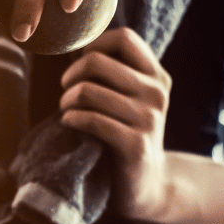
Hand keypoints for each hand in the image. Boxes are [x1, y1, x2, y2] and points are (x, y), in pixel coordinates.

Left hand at [56, 29, 174, 223]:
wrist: (147, 185)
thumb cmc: (126, 135)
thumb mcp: (129, 99)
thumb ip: (113, 73)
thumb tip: (77, 46)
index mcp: (157, 76)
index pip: (123, 38)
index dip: (93, 45)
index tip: (80, 66)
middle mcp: (156, 93)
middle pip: (97, 62)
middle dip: (70, 76)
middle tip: (66, 92)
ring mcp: (148, 119)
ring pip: (88, 91)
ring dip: (67, 101)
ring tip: (67, 111)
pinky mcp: (134, 145)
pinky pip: (91, 120)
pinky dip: (72, 119)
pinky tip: (69, 123)